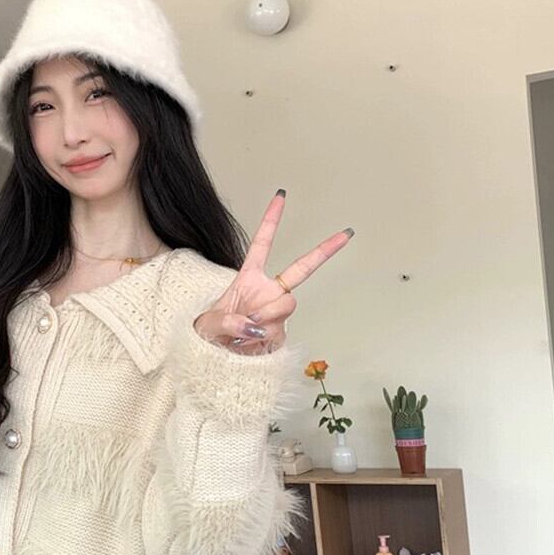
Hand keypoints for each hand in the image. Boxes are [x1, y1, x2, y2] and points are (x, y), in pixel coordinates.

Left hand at [192, 189, 353, 354]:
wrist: (213, 357)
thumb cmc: (209, 334)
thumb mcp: (209, 324)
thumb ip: (228, 322)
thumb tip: (252, 325)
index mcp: (248, 279)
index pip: (262, 244)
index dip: (272, 220)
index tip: (282, 197)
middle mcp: (267, 292)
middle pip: (301, 270)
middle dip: (324, 251)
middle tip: (344, 235)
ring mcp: (275, 313)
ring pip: (286, 306)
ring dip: (266, 318)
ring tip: (244, 331)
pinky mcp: (280, 333)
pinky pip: (278, 333)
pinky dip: (261, 341)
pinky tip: (248, 345)